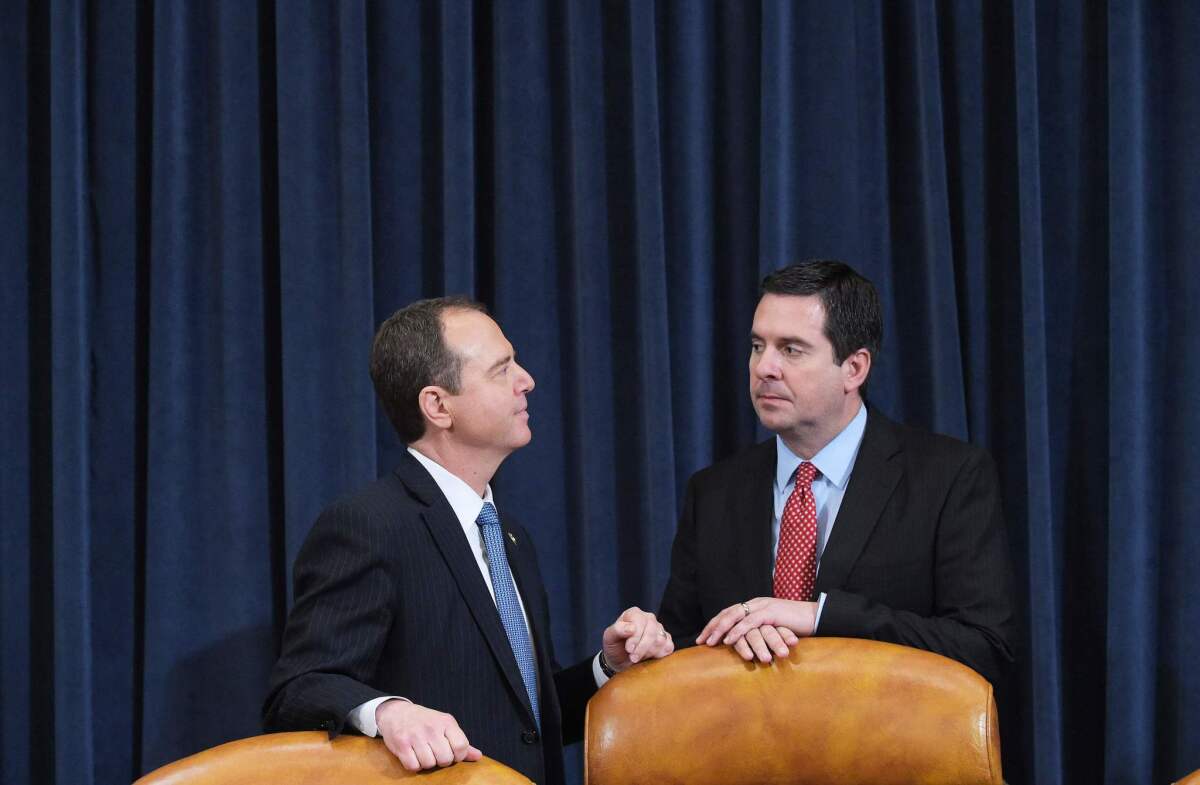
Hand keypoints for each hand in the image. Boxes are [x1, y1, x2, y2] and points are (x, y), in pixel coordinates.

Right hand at [375, 699, 481, 770]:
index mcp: (447, 722)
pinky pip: (413, 766)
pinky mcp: (401, 744)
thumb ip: (461, 742)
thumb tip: (478, 756)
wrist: (397, 713)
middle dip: (441, 761)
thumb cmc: (425, 721)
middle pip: (445, 759)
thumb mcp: (445, 726)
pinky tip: (413, 756)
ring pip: (429, 764)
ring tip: (423, 753)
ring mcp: (416, 736)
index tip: (451, 753)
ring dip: (427, 763)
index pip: (461, 746)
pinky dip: (414, 765)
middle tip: (435, 753)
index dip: (458, 756)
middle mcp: (432, 728)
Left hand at [601, 606, 674, 670]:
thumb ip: (617, 630)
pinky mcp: (666, 641)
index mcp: (634, 613)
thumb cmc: (615, 646)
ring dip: (648, 652)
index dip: (635, 637)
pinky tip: (648, 657)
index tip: (629, 649)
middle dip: (642, 648)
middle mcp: (649, 618)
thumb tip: (631, 628)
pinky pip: (668, 647)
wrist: (620, 660)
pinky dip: (659, 655)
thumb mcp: (609, 638)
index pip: (640, 621)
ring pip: (660, 640)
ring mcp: (659, 629)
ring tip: (638, 657)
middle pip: (652, 631)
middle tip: (633, 658)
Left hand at [696, 598, 816, 662]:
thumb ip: (758, 632)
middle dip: (712, 627)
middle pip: (727, 613)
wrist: (816, 617)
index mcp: (754, 606)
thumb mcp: (772, 629)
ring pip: (735, 616)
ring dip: (721, 630)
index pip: (729, 613)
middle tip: (700, 641)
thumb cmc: (795, 626)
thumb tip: (745, 645)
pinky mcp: (771, 612)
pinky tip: (729, 640)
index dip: (715, 625)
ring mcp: (763, 606)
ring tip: (710, 642)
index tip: (703, 638)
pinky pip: (750, 622)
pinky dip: (737, 631)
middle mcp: (755, 603)